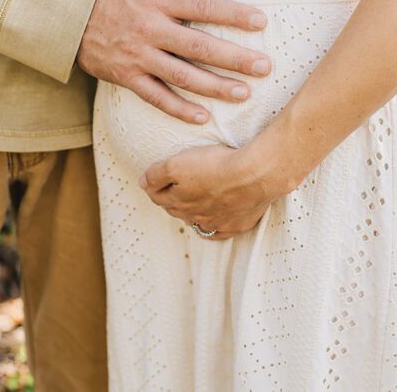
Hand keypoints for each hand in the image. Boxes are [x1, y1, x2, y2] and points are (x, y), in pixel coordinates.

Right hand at [77, 0, 272, 123]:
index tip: (260, 21)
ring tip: (244, 93)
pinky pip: (155, 97)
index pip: (201, 6)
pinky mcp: (126, 77)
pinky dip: (178, 109)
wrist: (64, 17)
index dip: (231, 14)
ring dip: (214, 87)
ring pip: (181, 76)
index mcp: (156, 0)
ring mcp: (137, 56)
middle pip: (198, 46)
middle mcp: (149, 29)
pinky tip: (203, 117)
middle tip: (265, 67)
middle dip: (234, 58)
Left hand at [139, 143, 286, 239]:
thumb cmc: (216, 166)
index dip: (153, 187)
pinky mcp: (237, 225)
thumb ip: (156, 174)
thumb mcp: (177, 163)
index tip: (152, 181)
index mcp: (178, 201)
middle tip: (169, 191)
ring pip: (198, 222)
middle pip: (177, 210)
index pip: (158, 196)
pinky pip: (220, 232)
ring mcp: (217, 223)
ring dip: (192, 214)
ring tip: (191, 205)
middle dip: (171, 200)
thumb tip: (142, 183)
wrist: (254, 175)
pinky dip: (214, 228)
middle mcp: (195, 216)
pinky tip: (214, 224)